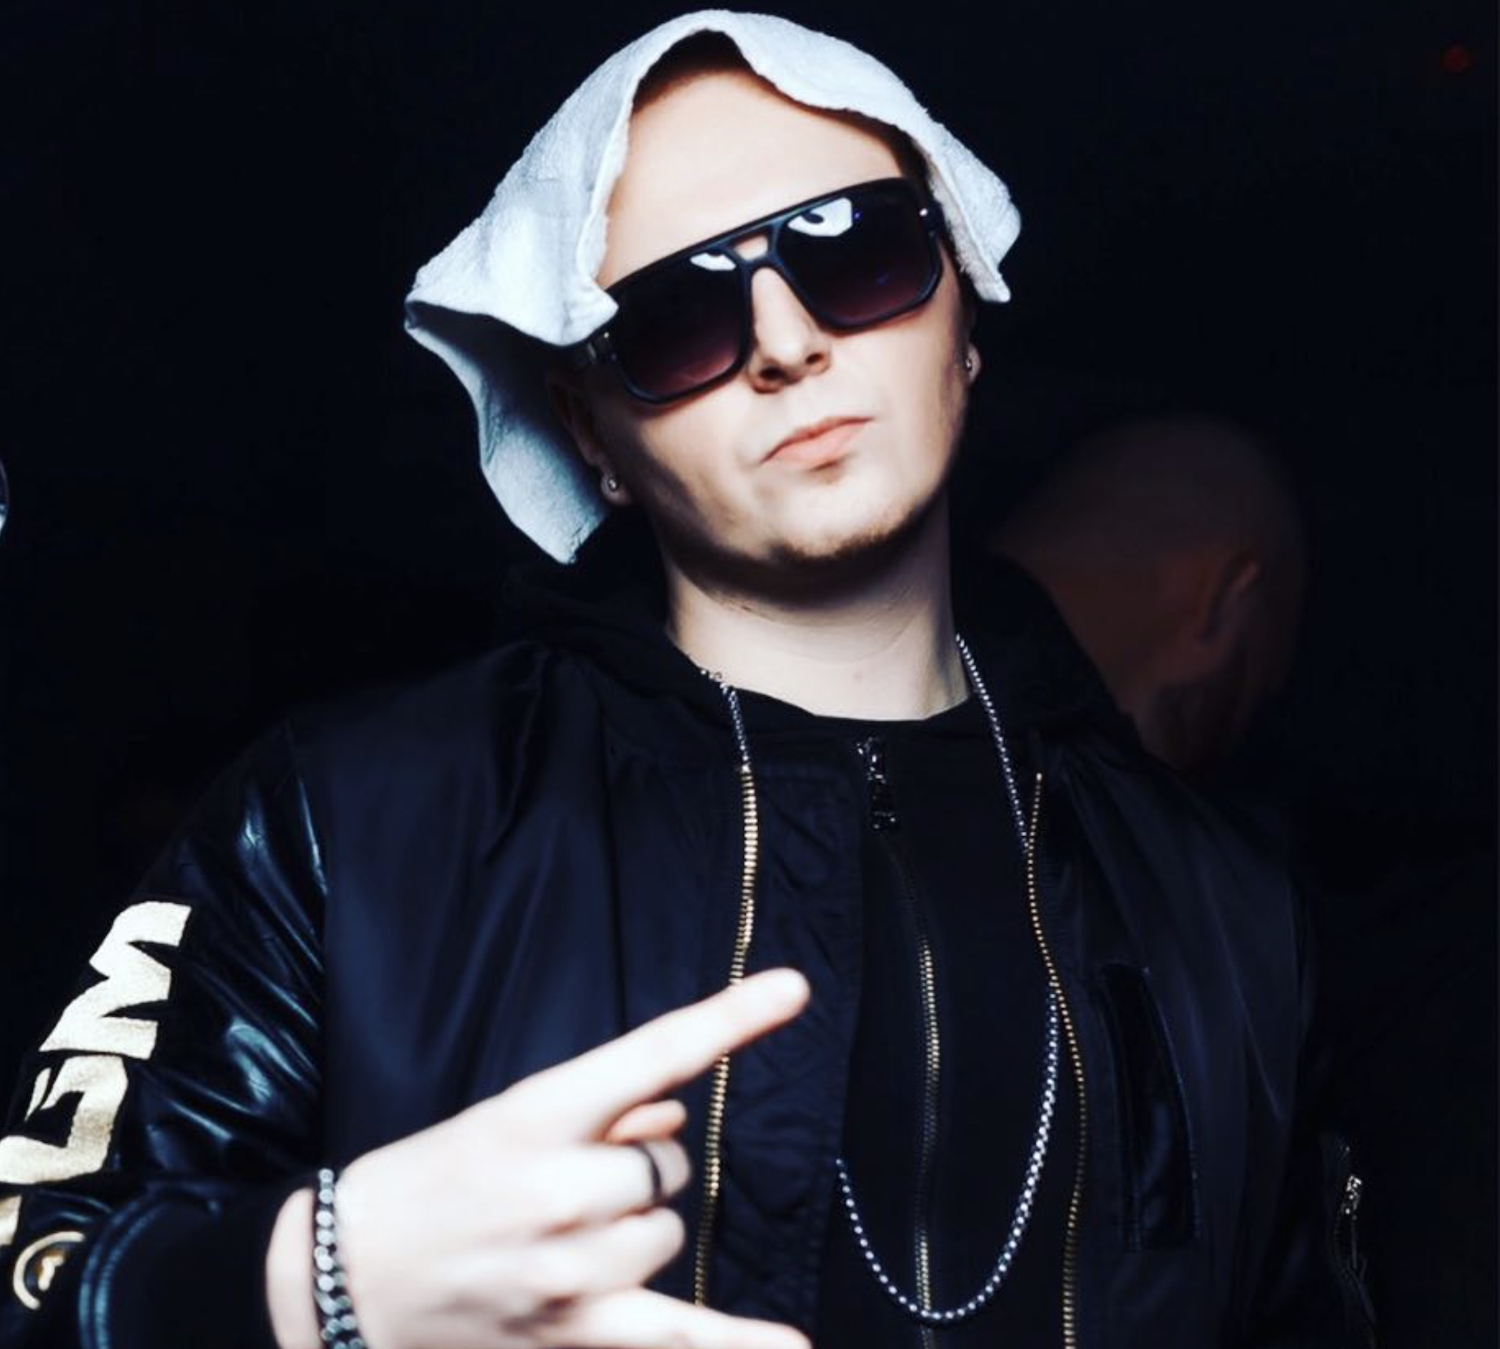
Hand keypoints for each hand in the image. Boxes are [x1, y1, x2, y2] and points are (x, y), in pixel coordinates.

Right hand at [270, 968, 811, 1348]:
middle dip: (644, 1163)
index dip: (732, 1018)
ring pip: (671, 1230)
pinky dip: (738, 1344)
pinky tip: (792, 1345)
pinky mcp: (572, 1332)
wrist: (344, 1274)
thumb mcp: (506, 1116)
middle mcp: (561, 1188)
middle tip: (581, 1175)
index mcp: (539, 1112)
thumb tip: (676, 1111)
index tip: (795, 989)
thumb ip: (599, 1110)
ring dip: (643, 1225)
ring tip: (573, 1232)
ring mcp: (569, 1268)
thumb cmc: (429, 1179)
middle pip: (672, 1162)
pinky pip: (676, 1336)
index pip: (656, 1052)